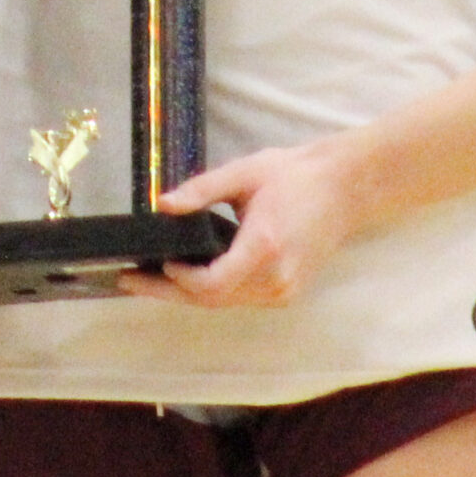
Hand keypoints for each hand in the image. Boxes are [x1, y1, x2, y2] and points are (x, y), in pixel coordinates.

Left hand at [116, 137, 364, 308]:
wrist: (346, 188)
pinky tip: (189, 276)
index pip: (210, 285)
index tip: (152, 262)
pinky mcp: (287, 294)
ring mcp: (284, 292)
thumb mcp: (244, 173)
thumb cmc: (295, 175)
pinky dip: (213, 290)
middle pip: (211, 301)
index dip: (176, 280)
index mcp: (263, 248)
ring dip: (188, 293)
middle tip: (129, 280)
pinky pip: (241, 298)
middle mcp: (275, 280)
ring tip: (151, 277)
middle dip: (168, 292)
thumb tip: (163, 205)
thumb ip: (201, 190)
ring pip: (225, 303)